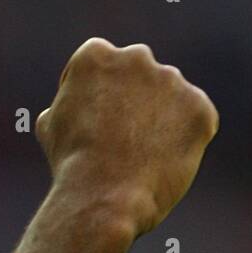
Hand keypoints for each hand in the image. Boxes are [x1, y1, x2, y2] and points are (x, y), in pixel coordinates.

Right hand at [36, 38, 218, 240]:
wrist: (103, 196)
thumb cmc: (72, 166)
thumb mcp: (52, 126)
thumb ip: (71, 101)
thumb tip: (77, 101)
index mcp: (95, 56)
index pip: (100, 66)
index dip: (95, 97)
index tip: (92, 125)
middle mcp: (136, 57)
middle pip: (138, 76)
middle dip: (133, 101)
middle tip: (122, 141)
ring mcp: (171, 81)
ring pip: (170, 98)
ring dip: (161, 119)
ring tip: (142, 158)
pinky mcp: (199, 108)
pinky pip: (196, 121)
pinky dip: (185, 140)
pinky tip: (162, 163)